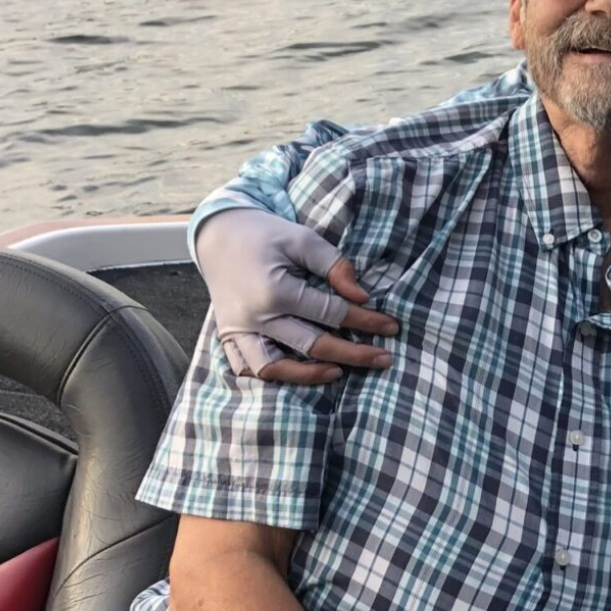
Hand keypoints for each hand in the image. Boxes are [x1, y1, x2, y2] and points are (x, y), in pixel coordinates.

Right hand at [194, 208, 398, 384]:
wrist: (218, 234)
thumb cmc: (265, 234)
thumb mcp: (302, 239)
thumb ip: (333, 265)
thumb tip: (361, 297)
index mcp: (275, 291)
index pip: (331, 314)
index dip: (366, 321)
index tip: (391, 326)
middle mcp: (254, 318)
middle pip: (311, 346)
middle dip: (353, 354)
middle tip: (384, 360)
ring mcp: (238, 331)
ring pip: (275, 369)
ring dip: (310, 376)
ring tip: (339, 373)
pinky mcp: (228, 336)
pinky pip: (248, 367)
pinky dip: (273, 376)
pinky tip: (299, 373)